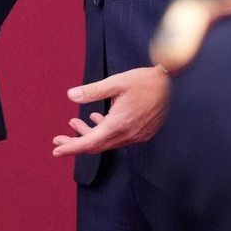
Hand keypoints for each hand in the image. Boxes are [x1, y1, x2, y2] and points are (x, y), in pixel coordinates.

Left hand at [51, 67, 170, 157]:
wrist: (174, 85)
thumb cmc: (145, 81)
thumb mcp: (116, 82)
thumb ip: (92, 90)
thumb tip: (70, 95)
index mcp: (119, 124)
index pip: (90, 142)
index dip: (72, 148)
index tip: (56, 150)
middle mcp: (128, 134)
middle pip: (96, 145)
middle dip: (75, 143)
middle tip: (57, 139)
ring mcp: (137, 135)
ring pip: (107, 141)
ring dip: (89, 134)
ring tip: (73, 122)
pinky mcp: (142, 132)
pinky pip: (117, 137)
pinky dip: (103, 131)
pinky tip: (97, 117)